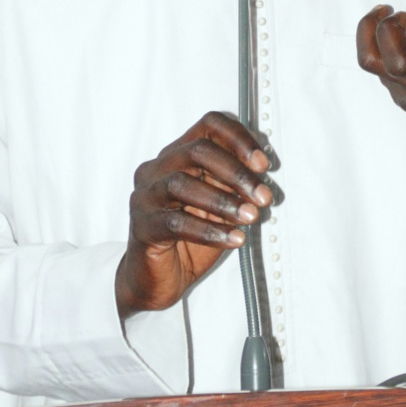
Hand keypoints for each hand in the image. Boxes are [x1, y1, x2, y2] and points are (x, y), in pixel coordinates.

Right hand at [115, 111, 272, 318]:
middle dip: (236, 172)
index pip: (208, 125)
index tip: (263, 164)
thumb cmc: (189, 239)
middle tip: (263, 196)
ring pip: (182, 184)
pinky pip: (175, 222)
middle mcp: (156, 169)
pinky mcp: (142, 227)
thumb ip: (233, 185)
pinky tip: (233, 239)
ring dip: (224, 201)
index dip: (238, 139)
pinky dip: (209, 230)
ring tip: (250, 217)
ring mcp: (145, 197)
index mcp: (176, 155)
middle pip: (197, 151)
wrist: (156, 281)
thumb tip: (263, 174)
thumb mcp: (218, 205)